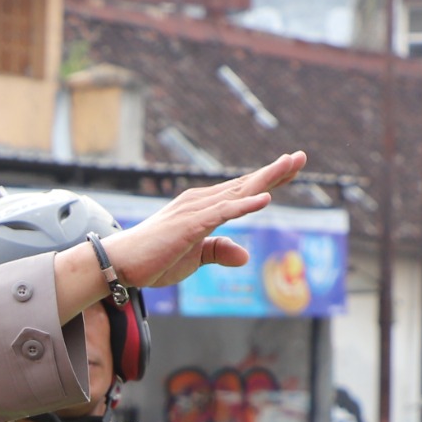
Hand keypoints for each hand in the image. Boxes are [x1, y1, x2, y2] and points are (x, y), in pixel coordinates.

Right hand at [55, 152, 306, 318]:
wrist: (119, 265)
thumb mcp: (194, 259)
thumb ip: (219, 252)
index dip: (268, 179)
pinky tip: (265, 198)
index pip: (241, 190)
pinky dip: (245, 204)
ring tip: (291, 165)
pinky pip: (223, 213)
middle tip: (301, 156)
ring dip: (266, 178)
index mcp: (203, 208)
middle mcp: (201, 202)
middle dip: (275, 171)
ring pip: (238, 192)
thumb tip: (246, 254)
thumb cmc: (152, 260)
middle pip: (245, 184)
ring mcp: (196, 211)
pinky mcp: (190, 225)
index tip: (291, 168)